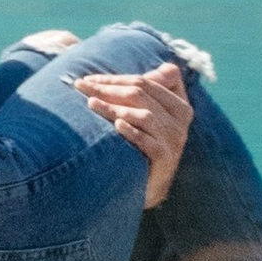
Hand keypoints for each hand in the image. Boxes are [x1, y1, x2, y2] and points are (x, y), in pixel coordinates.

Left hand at [73, 62, 190, 206]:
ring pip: (143, 115)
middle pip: (141, 93)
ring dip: (114, 107)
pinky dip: (132, 131)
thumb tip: (112, 76)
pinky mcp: (165, 158)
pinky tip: (116, 126)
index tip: (89, 79)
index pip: (146, 81)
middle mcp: (180, 119)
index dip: (116, 78)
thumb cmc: (144, 144)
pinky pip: (147, 141)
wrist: (149, 185)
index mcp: (178, 104)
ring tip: (90, 103)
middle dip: (108, 87)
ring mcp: (174, 139)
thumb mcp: (149, 116)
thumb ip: (143, 92)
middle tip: (81, 86)